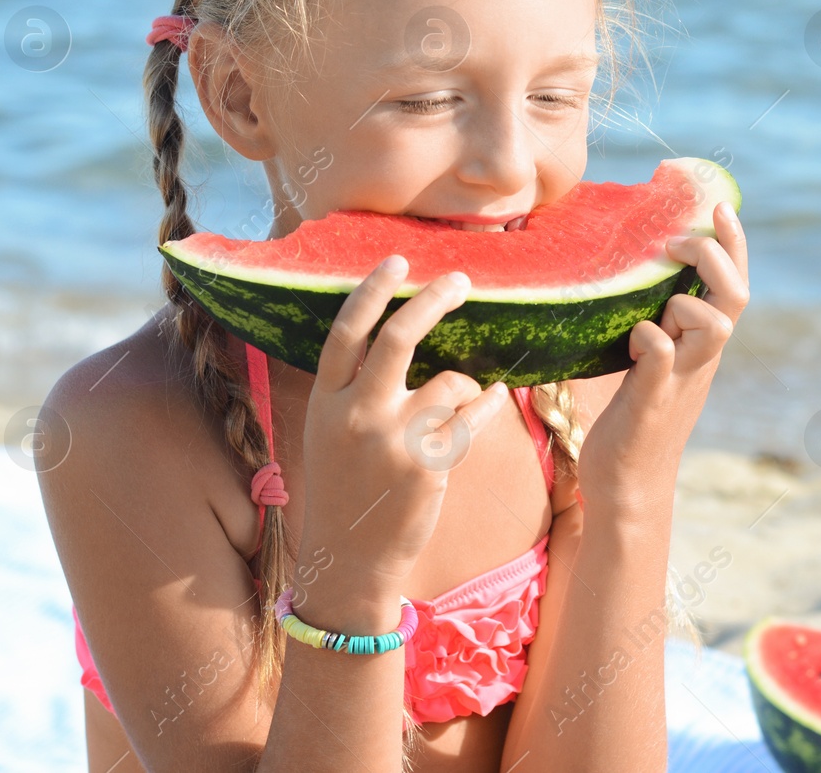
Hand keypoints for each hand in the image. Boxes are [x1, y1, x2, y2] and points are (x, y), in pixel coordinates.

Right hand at [297, 256, 512, 610]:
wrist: (348, 560)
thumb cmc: (344, 490)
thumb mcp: (328, 434)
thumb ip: (353, 389)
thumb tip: (396, 332)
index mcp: (326, 403)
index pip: (346, 332)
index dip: (372, 290)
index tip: (397, 260)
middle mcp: (357, 416)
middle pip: (399, 338)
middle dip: (433, 300)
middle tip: (461, 281)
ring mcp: (394, 441)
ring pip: (448, 381)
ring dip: (462, 385)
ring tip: (455, 405)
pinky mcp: (429, 465)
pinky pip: (473, 418)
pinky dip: (487, 404)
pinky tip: (493, 398)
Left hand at [577, 202, 749, 517]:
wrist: (627, 484)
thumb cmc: (633, 418)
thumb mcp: (654, 363)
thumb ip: (658, 326)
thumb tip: (638, 280)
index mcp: (702, 347)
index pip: (734, 286)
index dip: (733, 244)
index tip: (718, 205)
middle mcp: (700, 361)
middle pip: (735, 297)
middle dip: (714, 257)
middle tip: (675, 243)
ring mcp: (679, 381)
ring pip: (713, 327)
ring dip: (687, 303)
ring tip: (654, 309)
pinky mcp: (651, 403)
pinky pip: (662, 358)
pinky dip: (650, 339)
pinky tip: (633, 341)